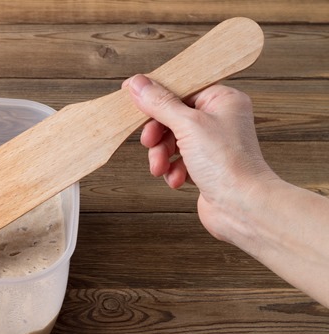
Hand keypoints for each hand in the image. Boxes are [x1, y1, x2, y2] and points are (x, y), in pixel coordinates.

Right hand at [124, 74, 275, 239]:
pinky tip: (177, 178)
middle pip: (172, 117)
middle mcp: (219, 120)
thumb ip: (160, 103)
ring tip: (161, 167)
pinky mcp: (205, 167)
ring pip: (171, 141)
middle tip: (149, 142)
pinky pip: (177, 161)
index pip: (182, 89)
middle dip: (158, 135)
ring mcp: (212, 145)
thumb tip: (138, 83)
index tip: (134, 100)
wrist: (242, 207)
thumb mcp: (187, 125)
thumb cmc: (227, 163)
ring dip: (162, 155)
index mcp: (222, 100)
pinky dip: (172, 170)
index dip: (157, 97)